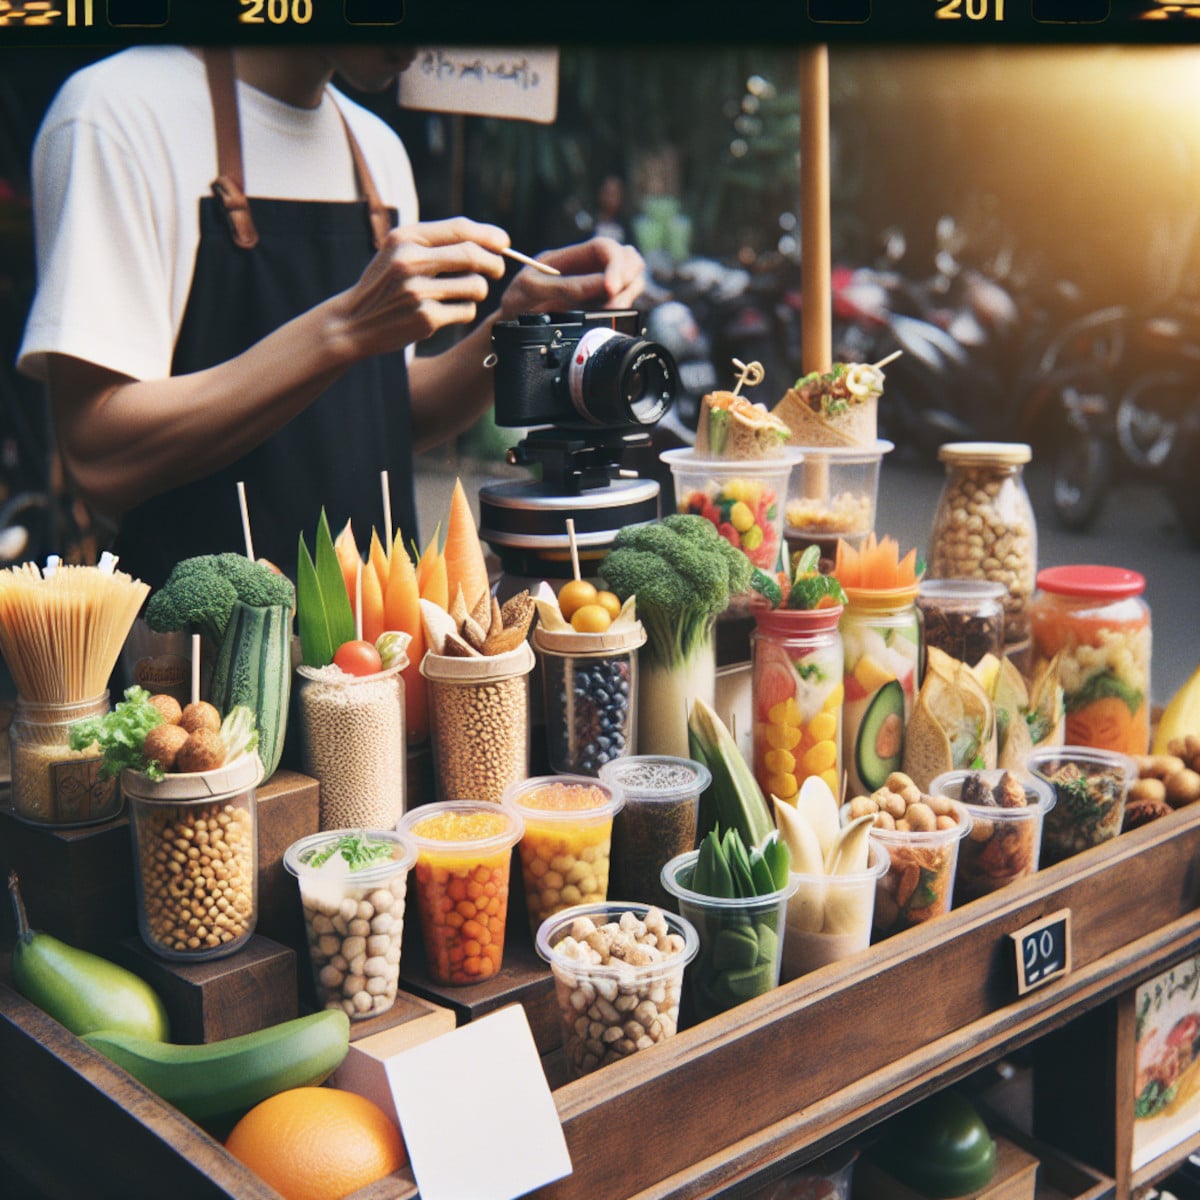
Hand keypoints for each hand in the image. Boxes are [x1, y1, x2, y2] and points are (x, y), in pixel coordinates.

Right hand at [334, 217, 508, 358]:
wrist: (353, 322)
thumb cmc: (386, 285)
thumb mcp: (398, 252)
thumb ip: (436, 243)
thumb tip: (492, 242)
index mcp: (405, 238)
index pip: (460, 228)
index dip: (489, 235)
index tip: (504, 243)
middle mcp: (410, 262)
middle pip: (473, 256)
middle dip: (494, 263)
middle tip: (497, 270)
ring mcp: (418, 291)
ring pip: (476, 286)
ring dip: (479, 291)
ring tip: (463, 293)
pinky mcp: (426, 318)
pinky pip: (467, 311)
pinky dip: (465, 311)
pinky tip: (447, 312)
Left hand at [497, 236, 645, 320]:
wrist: (509, 332)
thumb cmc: (515, 307)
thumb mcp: (532, 291)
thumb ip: (567, 286)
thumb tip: (605, 285)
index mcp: (568, 257)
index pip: (605, 247)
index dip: (615, 264)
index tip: (611, 288)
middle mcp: (586, 268)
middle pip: (627, 258)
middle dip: (626, 278)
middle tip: (613, 302)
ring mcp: (596, 287)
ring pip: (632, 278)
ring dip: (628, 294)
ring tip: (610, 311)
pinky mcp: (602, 307)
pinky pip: (626, 301)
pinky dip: (625, 308)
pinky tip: (609, 318)